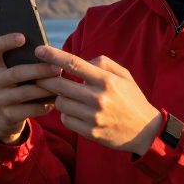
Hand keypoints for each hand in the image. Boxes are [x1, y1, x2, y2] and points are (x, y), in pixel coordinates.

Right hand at [0, 34, 62, 143]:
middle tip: (57, 68)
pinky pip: (30, 109)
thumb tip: (48, 51)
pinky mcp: (6, 115)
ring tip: (61, 84)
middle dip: (39, 70)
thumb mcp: (13, 71)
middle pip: (16, 73)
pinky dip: (44, 104)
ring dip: (45, 88)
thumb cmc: (17, 84)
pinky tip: (55, 100)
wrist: (4, 116)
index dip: (5, 41)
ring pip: (25, 92)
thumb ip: (24, 61)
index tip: (23, 37)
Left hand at [34, 46, 159, 154]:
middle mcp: (98, 98)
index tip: (39, 50)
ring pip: (60, 103)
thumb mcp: (124, 75)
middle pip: (59, 84)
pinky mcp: (90, 132)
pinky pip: (65, 119)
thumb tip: (78, 61)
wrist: (145, 131)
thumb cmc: (131, 98)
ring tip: (69, 96)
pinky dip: (66, 114)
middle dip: (45, 79)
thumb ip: (102, 63)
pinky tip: (75, 112)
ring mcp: (93, 117)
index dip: (54, 56)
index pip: (74, 63)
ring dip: (60, 98)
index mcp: (106, 80)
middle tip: (40, 76)